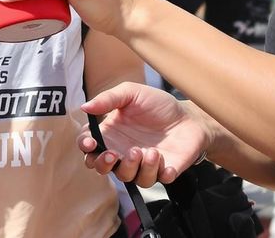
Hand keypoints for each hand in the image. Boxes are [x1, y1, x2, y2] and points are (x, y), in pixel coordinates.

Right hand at [77, 82, 208, 186]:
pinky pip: (155, 180)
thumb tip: (84, 107)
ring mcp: (142, 165)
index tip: (91, 143)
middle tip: (114, 154)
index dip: (86, 147)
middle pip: (103, 168)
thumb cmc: (158, 104)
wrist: (189, 115)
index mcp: (112, 134)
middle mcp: (123, 152)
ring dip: (134, 167)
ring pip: (129, 178)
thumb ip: (108, 99)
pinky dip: (157, 172)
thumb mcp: (131, 93)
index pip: (90, 146)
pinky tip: (163, 160)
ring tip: (149, 151)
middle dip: (104, 164)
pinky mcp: (162, 172)